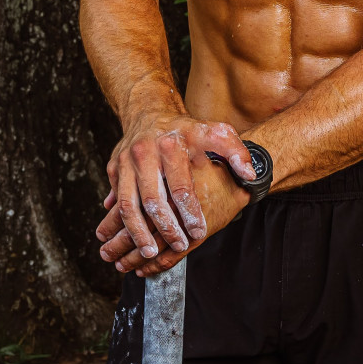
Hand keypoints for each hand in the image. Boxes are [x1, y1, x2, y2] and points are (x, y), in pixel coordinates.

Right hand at [99, 115, 253, 272]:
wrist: (148, 112)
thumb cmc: (185, 129)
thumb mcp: (215, 132)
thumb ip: (236, 151)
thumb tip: (249, 174)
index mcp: (170, 145)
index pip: (181, 186)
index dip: (190, 212)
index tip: (198, 232)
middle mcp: (144, 153)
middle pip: (152, 199)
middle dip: (165, 227)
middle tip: (178, 245)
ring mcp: (125, 162)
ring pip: (128, 204)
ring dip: (137, 232)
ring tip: (149, 251)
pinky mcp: (113, 169)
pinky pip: (117, 201)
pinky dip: (122, 222)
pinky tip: (132, 238)